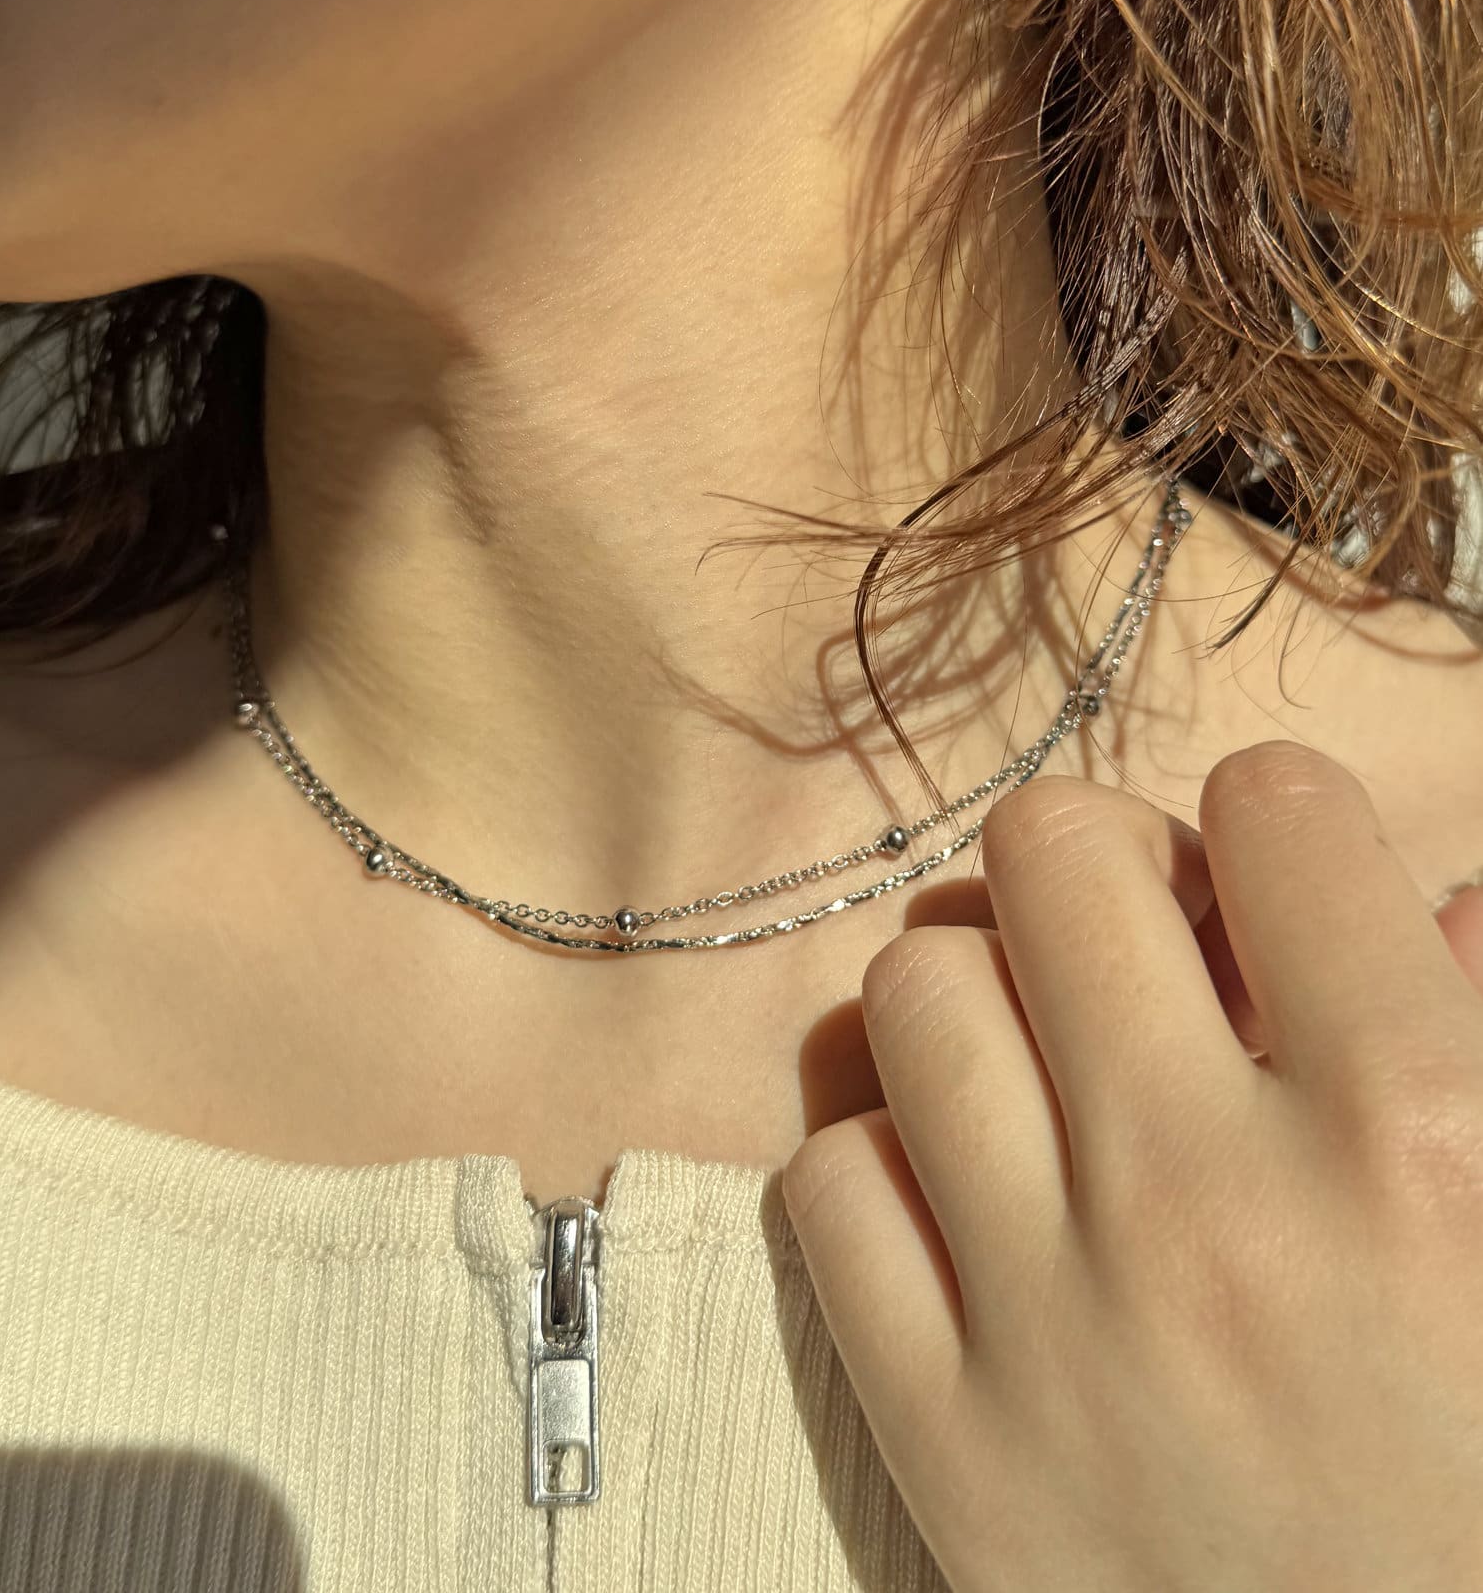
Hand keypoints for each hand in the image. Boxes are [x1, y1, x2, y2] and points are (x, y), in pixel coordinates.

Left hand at [783, 741, 1482, 1591]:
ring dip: (989, 1000)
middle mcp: (1214, 1212)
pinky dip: (895, 1166)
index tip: (1279, 892)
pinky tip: (979, 1207)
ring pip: (916, 995)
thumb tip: (1428, 897)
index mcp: (1417, 1143)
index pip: (1273, 812)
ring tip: (1053, 1070)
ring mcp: (1056, 1327)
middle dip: (1104, 867)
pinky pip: (831, 1182)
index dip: (1280, 826)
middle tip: (1142, 948)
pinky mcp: (948, 1441)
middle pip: (1048, 855)